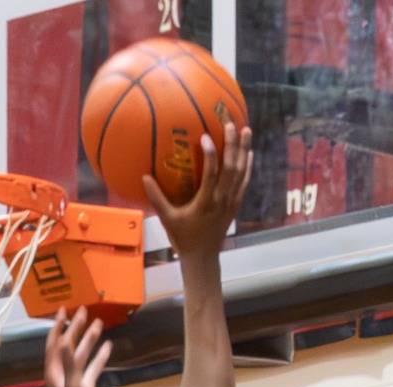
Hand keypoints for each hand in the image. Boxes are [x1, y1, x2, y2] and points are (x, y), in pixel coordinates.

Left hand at [43, 306, 110, 386]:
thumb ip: (69, 364)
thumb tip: (65, 341)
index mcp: (55, 371)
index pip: (55, 343)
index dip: (59, 326)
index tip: (64, 310)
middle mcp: (62, 372)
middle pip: (68, 345)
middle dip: (75, 328)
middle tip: (83, 311)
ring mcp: (74, 378)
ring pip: (81, 354)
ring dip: (89, 339)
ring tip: (99, 323)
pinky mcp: (85, 386)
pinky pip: (92, 366)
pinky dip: (99, 356)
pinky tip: (108, 346)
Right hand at [142, 122, 252, 257]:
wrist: (203, 257)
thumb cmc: (183, 237)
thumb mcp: (167, 219)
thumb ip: (156, 198)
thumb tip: (144, 177)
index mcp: (205, 202)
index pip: (212, 174)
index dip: (211, 154)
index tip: (206, 136)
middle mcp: (222, 199)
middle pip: (231, 168)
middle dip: (232, 144)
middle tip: (230, 123)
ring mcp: (231, 201)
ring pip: (241, 172)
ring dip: (244, 150)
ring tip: (246, 130)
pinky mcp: (236, 204)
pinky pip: (244, 182)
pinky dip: (248, 167)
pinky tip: (249, 153)